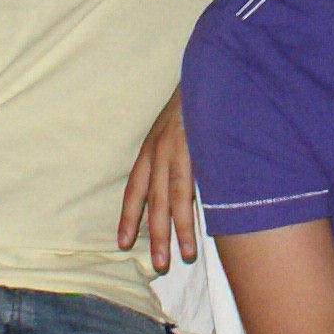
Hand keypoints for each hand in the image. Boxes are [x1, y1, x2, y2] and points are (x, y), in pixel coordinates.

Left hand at [118, 95, 202, 273]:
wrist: (209, 69)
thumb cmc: (196, 100)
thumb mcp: (176, 126)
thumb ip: (175, 153)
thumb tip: (181, 183)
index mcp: (151, 148)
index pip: (134, 189)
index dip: (128, 216)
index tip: (124, 242)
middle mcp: (159, 151)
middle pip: (153, 201)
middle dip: (155, 235)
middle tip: (158, 264)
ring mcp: (178, 150)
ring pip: (173, 200)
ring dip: (178, 231)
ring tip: (184, 256)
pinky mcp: (198, 148)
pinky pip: (195, 187)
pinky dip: (196, 211)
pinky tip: (202, 229)